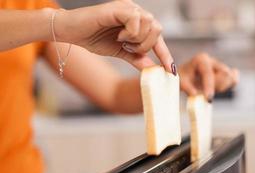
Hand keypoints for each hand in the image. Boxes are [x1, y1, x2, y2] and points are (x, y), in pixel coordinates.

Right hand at [54, 0, 173, 71]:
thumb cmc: (93, 38)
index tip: (171, 72)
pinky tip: (119, 35)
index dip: (165, 54)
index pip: (157, 38)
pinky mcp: (119, 8)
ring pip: (150, 24)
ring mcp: (128, 8)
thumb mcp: (120, 52)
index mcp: (137, 23)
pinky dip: (130, 33)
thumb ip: (136, 58)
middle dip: (146, 45)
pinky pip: (137, 20)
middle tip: (129, 48)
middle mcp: (135, 12)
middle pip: (158, 28)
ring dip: (138, 40)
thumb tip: (151, 68)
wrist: (72, 32)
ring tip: (122, 41)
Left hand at [179, 53, 238, 100]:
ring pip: (229, 78)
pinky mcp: (225, 72)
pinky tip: (219, 89)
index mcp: (201, 59)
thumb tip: (195, 94)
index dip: (209, 86)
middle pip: (223, 74)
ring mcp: (220, 66)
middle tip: (206, 95)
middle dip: (216, 87)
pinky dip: (228, 86)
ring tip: (208, 90)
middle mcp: (212, 61)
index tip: (208, 99)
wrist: (184, 75)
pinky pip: (233, 79)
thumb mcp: (181, 83)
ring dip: (221, 88)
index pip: (208, 73)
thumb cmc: (182, 78)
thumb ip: (187, 88)